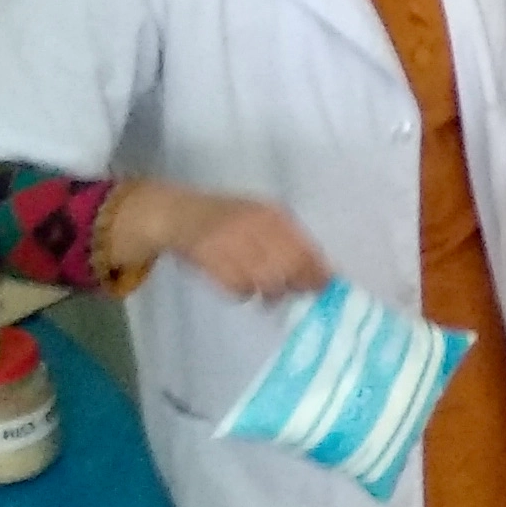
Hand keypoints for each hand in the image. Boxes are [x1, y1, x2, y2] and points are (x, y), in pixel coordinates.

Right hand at [123, 181, 329, 300]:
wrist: (180, 215)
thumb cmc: (228, 218)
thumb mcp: (263, 217)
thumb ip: (291, 241)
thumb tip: (324, 272)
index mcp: (270, 214)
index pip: (304, 249)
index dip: (318, 272)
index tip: (326, 286)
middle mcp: (255, 227)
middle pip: (289, 268)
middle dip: (297, 284)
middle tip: (295, 291)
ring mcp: (233, 245)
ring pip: (267, 282)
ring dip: (270, 291)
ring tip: (265, 289)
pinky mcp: (213, 263)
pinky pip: (241, 289)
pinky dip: (244, 292)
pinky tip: (238, 282)